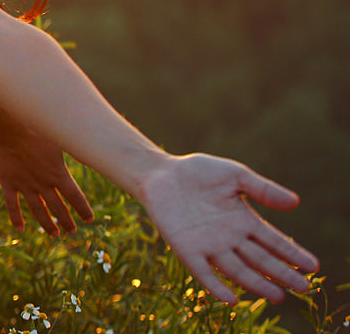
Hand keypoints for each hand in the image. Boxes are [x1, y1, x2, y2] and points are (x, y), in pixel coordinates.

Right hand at [0, 127, 94, 235]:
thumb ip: (75, 151)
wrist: (9, 127)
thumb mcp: (61, 139)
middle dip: (67, 221)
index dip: (83, 210)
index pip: (76, 198)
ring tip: (54, 234)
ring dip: (47, 223)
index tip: (89, 219)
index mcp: (58, 174)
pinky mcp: (8, 183)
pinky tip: (20, 229)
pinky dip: (16, 218)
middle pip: (59, 208)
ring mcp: (25, 185)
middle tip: (72, 231)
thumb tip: (92, 155)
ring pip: (39, 210)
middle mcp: (43, 184)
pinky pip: (12, 205)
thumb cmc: (37, 128)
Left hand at [137, 153, 318, 303]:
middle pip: (260, 260)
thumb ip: (262, 189)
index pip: (273, 242)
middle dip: (282, 274)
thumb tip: (295, 202)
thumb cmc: (198, 172)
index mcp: (244, 221)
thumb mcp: (235, 176)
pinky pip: (203, 272)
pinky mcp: (186, 249)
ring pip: (237, 270)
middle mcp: (229, 238)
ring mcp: (209, 245)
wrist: (160, 173)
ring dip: (256, 284)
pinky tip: (231, 300)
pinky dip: (216, 286)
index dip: (292, 254)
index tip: (312, 266)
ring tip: (276, 296)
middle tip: (304, 288)